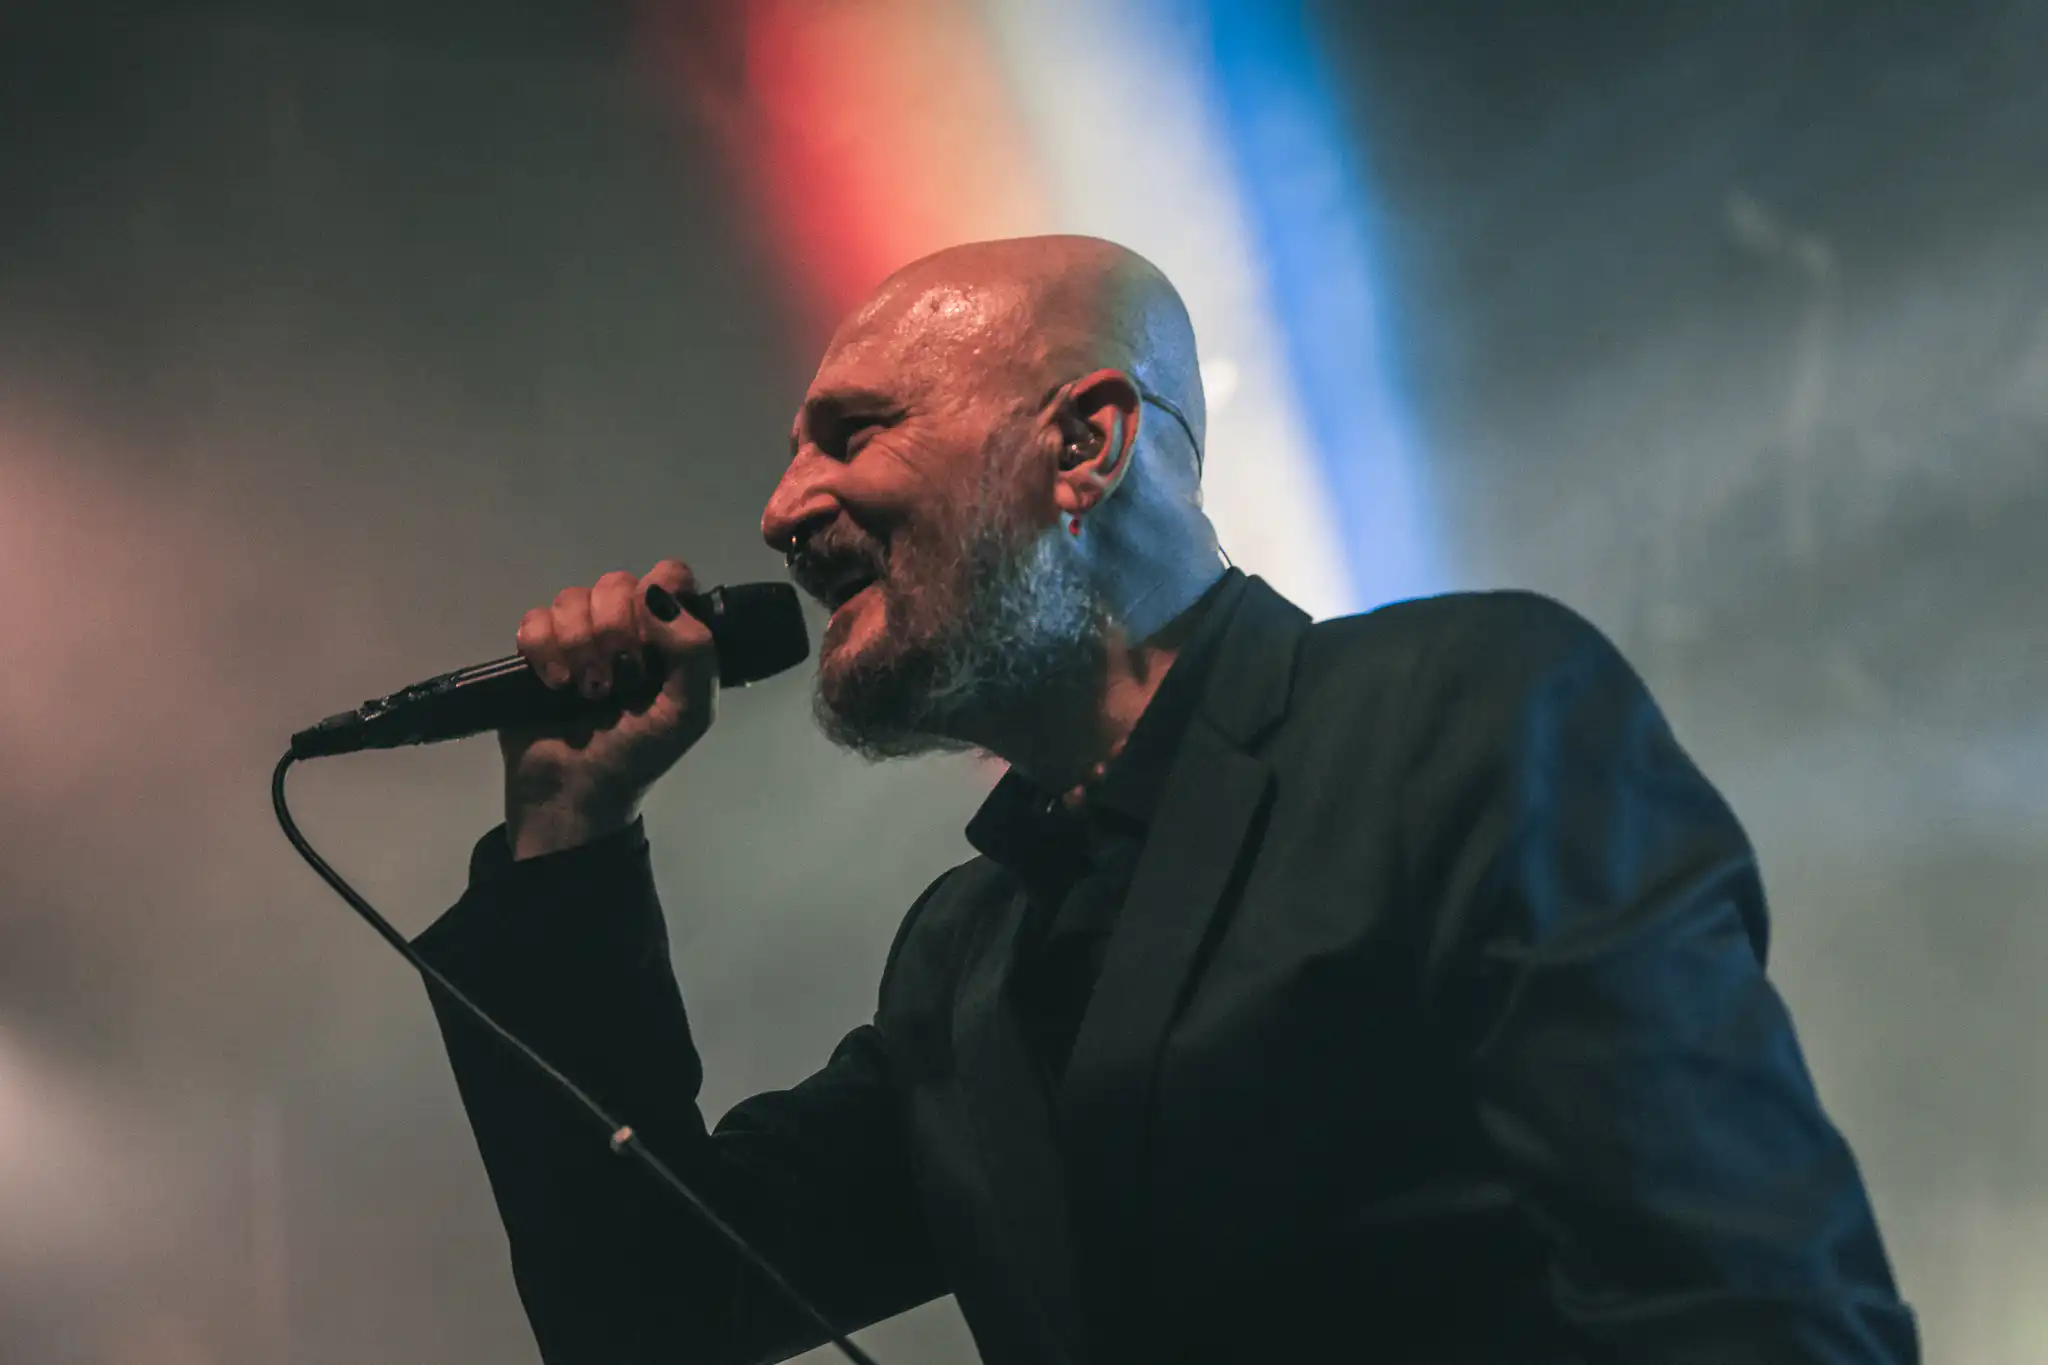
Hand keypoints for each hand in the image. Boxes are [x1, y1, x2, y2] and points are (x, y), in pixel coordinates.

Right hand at [499, 559, 716, 859]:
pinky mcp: (537, 651)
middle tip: (617, 679)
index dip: (657, 595)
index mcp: (669, 635)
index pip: (668, 575)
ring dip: (579, 646)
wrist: (577, 794)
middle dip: (614, 631)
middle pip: (615, 582)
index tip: (652, 637)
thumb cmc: (640, 754)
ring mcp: (579, 637)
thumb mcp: (690, 711)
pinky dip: (543, 651)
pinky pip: (534, 620)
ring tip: (586, 692)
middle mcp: (626, 628)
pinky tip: (554, 686)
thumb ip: (694, 650)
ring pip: (572, 598)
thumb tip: (656, 594)